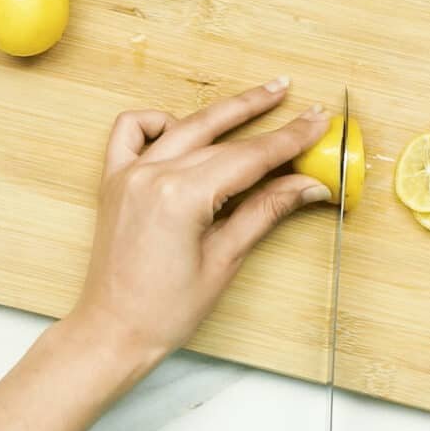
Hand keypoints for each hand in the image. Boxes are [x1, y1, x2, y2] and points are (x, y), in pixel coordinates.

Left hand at [69, 78, 332, 378]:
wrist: (113, 332)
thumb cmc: (166, 310)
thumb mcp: (226, 260)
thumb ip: (266, 210)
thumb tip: (309, 185)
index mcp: (180, 196)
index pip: (249, 157)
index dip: (289, 139)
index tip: (317, 121)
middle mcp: (152, 174)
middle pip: (221, 137)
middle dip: (264, 117)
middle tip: (296, 99)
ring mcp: (128, 173)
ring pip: (185, 125)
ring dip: (223, 110)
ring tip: (257, 98)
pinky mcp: (114, 179)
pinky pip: (133, 131)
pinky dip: (160, 122)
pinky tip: (184, 128)